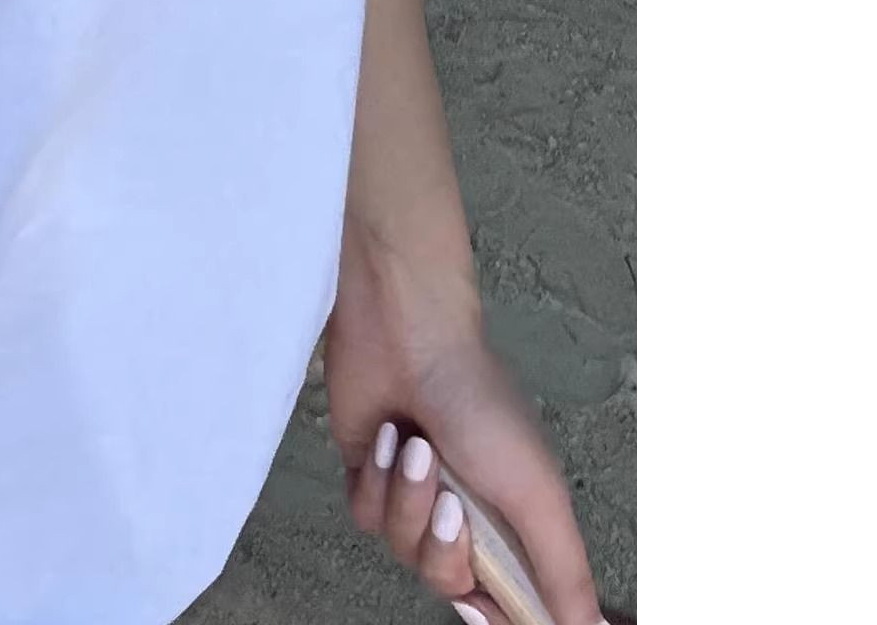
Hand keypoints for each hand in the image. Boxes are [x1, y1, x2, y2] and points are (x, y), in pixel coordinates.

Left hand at [325, 226, 603, 624]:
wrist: (405, 335)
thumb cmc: (478, 402)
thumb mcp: (538, 492)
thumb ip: (563, 569)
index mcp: (515, 520)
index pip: (509, 597)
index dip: (496, 612)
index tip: (484, 607)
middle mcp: (467, 513)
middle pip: (451, 585)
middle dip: (445, 550)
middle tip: (452, 504)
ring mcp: (416, 494)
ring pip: (404, 551)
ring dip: (408, 500)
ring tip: (419, 448)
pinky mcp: (372, 474)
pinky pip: (368, 516)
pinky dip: (377, 480)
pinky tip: (389, 436)